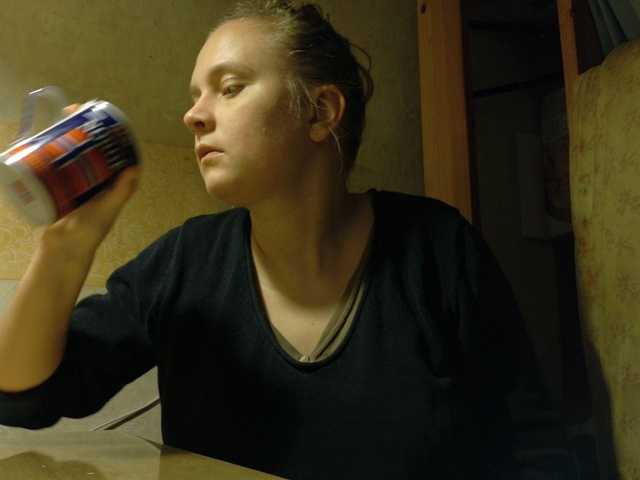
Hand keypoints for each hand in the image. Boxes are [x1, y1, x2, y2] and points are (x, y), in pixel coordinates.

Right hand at [40, 104, 140, 257]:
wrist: (64, 247)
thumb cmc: (90, 230)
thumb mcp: (108, 208)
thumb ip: (121, 191)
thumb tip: (134, 167)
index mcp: (113, 184)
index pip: (114, 153)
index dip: (109, 133)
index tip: (100, 116)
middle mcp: (98, 181)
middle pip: (93, 148)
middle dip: (84, 128)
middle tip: (72, 111)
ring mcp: (79, 182)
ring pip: (75, 153)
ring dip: (69, 135)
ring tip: (60, 119)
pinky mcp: (62, 186)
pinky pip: (60, 164)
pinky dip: (54, 150)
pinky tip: (46, 137)